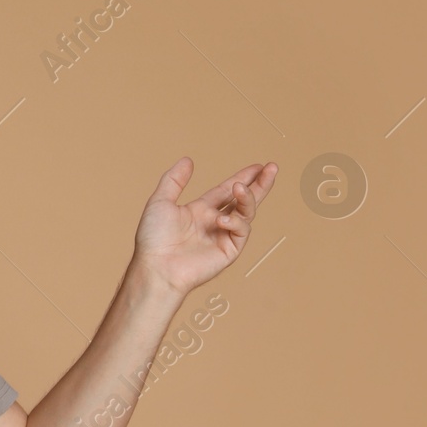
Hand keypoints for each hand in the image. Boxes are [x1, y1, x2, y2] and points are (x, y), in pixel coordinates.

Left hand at [132, 157, 276, 295]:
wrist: (155, 267)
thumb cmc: (153, 239)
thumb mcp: (160, 201)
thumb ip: (174, 180)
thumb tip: (188, 160)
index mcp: (200, 211)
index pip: (227, 191)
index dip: (242, 177)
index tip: (258, 165)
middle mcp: (214, 223)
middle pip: (244, 200)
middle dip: (260, 184)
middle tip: (272, 167)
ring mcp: (223, 236)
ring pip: (246, 213)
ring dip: (248, 197)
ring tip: (241, 187)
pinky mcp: (229, 250)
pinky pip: (242, 231)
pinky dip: (236, 222)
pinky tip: (221, 220)